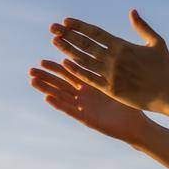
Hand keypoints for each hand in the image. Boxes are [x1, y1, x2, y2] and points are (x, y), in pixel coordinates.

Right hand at [27, 58, 150, 142]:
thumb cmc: (131, 102)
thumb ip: (111, 64)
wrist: (137, 124)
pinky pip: (70, 111)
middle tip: (31, 69)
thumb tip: (113, 44)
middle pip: (61, 83)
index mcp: (91, 84)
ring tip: (32, 80)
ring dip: (46, 89)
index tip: (44, 60)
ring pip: (61, 96)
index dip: (57, 64)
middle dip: (46, 76)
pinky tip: (47, 97)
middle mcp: (84, 95)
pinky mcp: (86, 119)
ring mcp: (83, 107)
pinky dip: (58, 104)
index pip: (71, 71)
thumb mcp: (120, 80)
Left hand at [48, 9, 168, 114]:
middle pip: (85, 44)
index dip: (79, 26)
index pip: (95, 33)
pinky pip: (89, 78)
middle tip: (53, 28)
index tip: (66, 21)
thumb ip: (142, 27)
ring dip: (67, 50)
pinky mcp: (111, 90)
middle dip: (68, 35)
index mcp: (123, 46)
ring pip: (83, 60)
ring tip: (55, 42)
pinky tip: (65, 63)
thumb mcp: (156, 43)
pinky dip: (76, 70)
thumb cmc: (165, 68)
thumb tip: (132, 11)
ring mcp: (111, 75)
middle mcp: (114, 59)